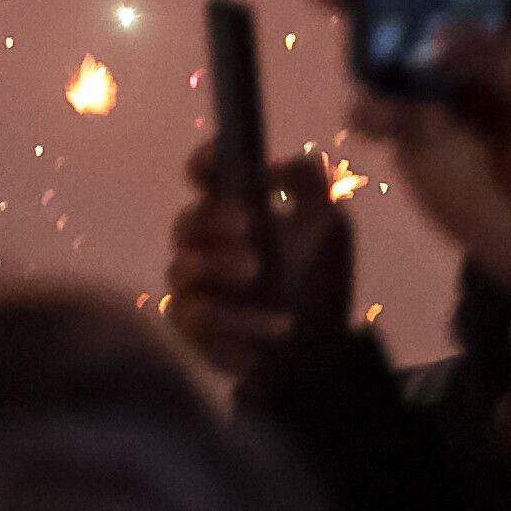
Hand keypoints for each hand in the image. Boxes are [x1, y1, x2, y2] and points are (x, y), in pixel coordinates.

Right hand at [157, 132, 354, 390]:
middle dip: (213, 220)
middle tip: (249, 225)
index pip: (205, 177)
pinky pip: (195, 317)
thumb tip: (272, 166)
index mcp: (233, 211)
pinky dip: (234, 321)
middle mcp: (204, 244)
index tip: (216, 163)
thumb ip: (309, 183)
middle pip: (186, 222)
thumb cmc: (318, 280)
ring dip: (219, 267)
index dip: (204, 163)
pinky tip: (271, 326)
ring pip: (182, 268)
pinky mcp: (192, 326)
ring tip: (259, 274)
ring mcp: (194, 285)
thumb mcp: (327, 224)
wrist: (322, 348)